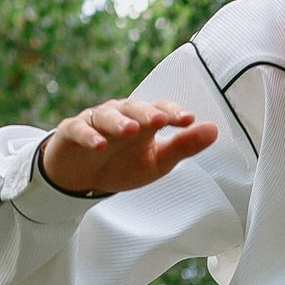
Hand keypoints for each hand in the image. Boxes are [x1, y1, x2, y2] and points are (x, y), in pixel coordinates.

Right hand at [36, 96, 218, 198]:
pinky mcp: (71, 132)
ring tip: (131, 130)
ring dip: (119, 122)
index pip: (160, 110)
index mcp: (143, 120)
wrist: (81, 177)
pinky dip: (88, 135)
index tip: (188, 120)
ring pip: (107, 115)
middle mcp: (120, 114)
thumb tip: (213, 130)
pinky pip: (79, 129)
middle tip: (160, 121)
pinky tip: (98, 145)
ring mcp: (95, 122)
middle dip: (147, 113)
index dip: (173, 113)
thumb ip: (183, 147)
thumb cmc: (121, 165)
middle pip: (134, 107)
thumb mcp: (156, 162)